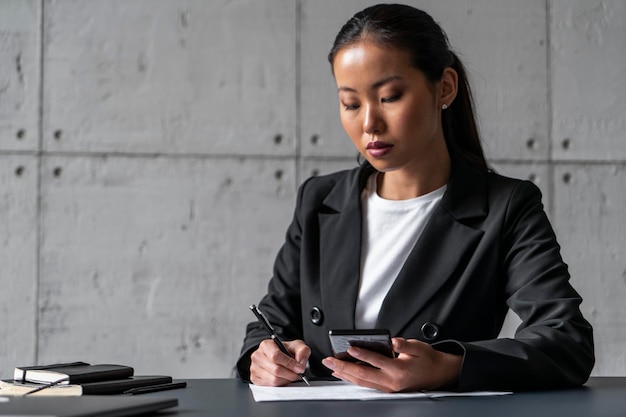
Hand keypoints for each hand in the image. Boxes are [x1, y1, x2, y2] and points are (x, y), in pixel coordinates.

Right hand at [250, 339, 310, 385]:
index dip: (289, 364)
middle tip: (298, 374)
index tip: (299, 368)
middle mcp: (257, 356)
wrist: (276, 356)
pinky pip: (270, 386)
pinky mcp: (255, 379)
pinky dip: (280, 384)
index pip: (276, 356)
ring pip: (273, 380)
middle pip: (275, 370)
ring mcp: (254, 368)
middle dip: (290, 374)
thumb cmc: (285, 351)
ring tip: (291, 376)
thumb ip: (302, 351)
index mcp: (266, 345)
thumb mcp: (296, 346)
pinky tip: (283, 379)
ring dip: (286, 380)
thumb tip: (301, 363)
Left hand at [321, 337, 461, 391]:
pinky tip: (344, 374)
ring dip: (345, 374)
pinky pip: (366, 385)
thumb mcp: (419, 347)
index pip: (377, 361)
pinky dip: (353, 379)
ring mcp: (388, 388)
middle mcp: (392, 382)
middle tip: (329, 361)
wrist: (439, 374)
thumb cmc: (428, 360)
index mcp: (399, 370)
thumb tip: (393, 341)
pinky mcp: (387, 389)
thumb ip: (405, 345)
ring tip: (331, 367)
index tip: (349, 348)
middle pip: (363, 375)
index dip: (362, 354)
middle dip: (343, 367)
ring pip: (362, 382)